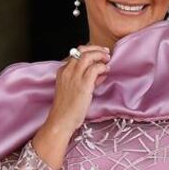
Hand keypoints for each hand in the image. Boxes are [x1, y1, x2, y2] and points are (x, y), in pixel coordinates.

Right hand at [32, 44, 109, 168]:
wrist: (61, 120)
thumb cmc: (67, 109)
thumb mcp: (73, 90)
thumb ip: (85, 79)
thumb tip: (99, 73)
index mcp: (62, 71)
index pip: (75, 54)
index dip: (88, 53)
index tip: (98, 57)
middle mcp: (67, 71)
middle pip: (81, 51)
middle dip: (95, 49)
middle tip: (105, 53)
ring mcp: (74, 76)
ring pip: (88, 56)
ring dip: (100, 55)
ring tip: (107, 59)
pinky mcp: (83, 84)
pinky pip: (96, 68)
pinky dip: (102, 67)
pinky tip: (106, 71)